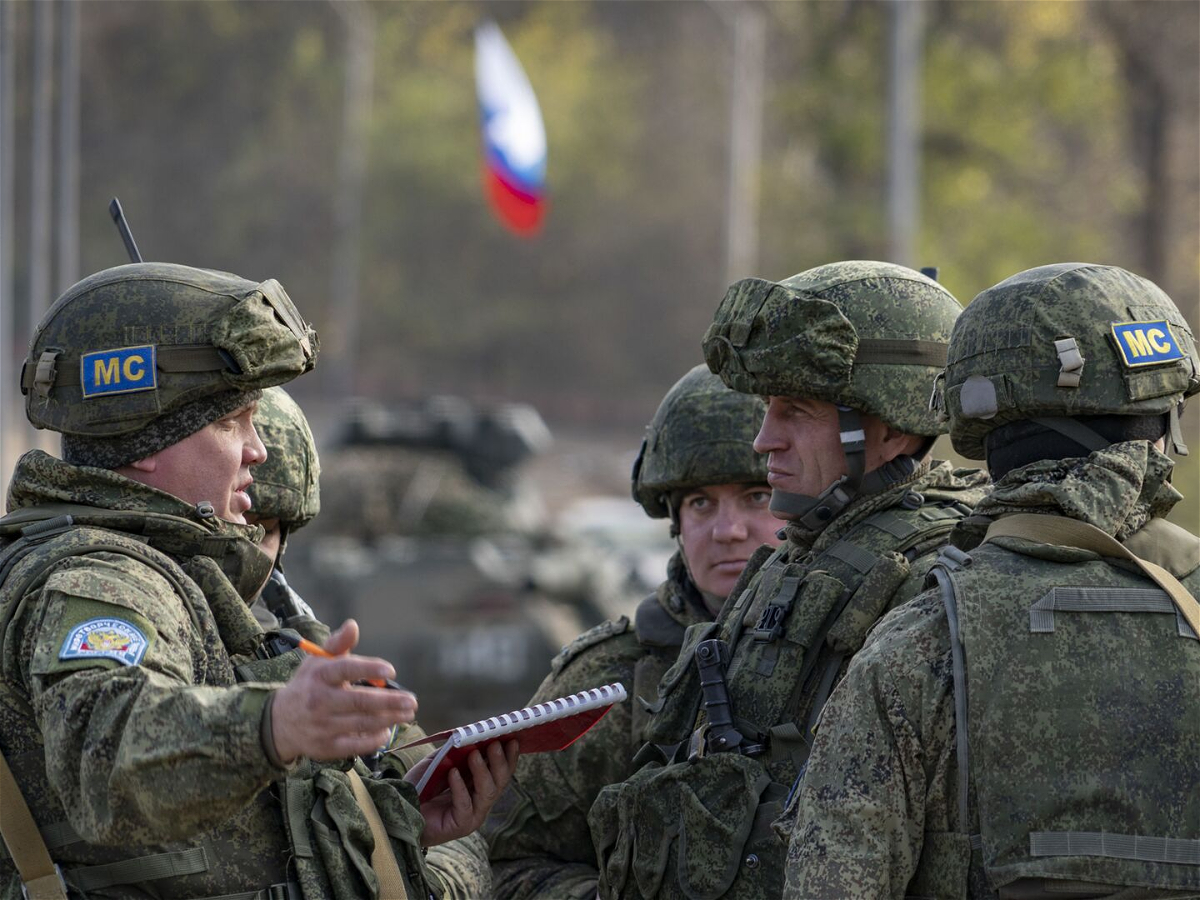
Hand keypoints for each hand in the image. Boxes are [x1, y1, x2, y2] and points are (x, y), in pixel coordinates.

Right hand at [271, 620, 417, 763]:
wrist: (279, 722)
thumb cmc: (308, 685)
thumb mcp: (317, 661)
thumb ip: (338, 644)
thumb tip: (353, 625)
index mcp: (319, 676)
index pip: (345, 669)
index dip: (369, 668)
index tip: (391, 670)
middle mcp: (319, 701)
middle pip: (359, 701)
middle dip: (390, 701)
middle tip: (412, 701)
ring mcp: (322, 726)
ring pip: (362, 723)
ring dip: (389, 719)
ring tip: (407, 714)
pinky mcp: (326, 747)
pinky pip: (354, 745)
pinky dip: (373, 739)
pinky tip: (387, 731)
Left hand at [406, 739, 519, 846]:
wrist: (400, 808)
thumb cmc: (421, 786)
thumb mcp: (440, 763)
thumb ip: (455, 752)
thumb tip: (471, 734)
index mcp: (479, 785)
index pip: (501, 771)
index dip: (509, 756)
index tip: (512, 738)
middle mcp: (481, 801)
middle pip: (500, 782)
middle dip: (499, 761)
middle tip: (495, 744)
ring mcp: (473, 815)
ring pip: (488, 793)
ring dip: (483, 771)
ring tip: (474, 755)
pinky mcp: (461, 825)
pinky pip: (465, 805)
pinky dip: (460, 787)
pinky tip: (453, 773)